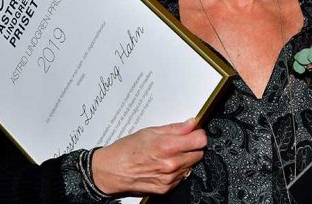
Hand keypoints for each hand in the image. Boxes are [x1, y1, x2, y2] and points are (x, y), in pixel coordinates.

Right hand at [91, 118, 206, 194]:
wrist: (111, 170)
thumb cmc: (127, 150)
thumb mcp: (150, 131)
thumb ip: (175, 128)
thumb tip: (191, 124)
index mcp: (167, 146)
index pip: (200, 141)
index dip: (199, 134)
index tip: (195, 132)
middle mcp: (170, 164)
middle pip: (199, 153)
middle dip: (192, 146)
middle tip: (180, 141)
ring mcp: (169, 178)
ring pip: (191, 165)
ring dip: (185, 158)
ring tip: (168, 153)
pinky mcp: (166, 188)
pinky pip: (181, 176)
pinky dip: (177, 169)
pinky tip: (164, 163)